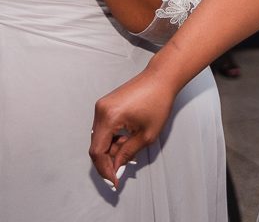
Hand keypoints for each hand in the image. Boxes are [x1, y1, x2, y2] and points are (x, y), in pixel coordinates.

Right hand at [90, 70, 177, 189]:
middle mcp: (101, 110)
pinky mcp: (106, 104)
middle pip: (96, 145)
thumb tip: (116, 167)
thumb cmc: (158, 101)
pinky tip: (126, 141)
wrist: (161, 78)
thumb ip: (128, 153)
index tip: (114, 180)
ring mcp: (102, 106)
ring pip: (100, 137)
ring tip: (128, 152)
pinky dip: (112, 138)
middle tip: (120, 172)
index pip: (98, 151)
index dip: (104, 169)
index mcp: (109, 117)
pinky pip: (104, 128)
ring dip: (111, 149)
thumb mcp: (147, 134)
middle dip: (108, 161)